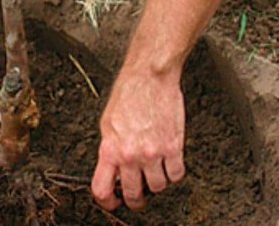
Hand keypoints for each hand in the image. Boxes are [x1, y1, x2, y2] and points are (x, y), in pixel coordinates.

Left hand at [91, 66, 185, 210]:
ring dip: (157, 182)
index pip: (102, 189)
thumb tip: (113, 169)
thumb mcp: (108, 123)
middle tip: (139, 193)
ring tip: (156, 170)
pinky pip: (177, 175)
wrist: (149, 76)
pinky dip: (175, 173)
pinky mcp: (173, 147)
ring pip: (158, 188)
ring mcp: (153, 153)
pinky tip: (170, 163)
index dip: (107, 202)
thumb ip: (110, 149)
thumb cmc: (129, 93)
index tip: (114, 202)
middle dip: (136, 198)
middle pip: (133, 195)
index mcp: (110, 149)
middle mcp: (130, 155)